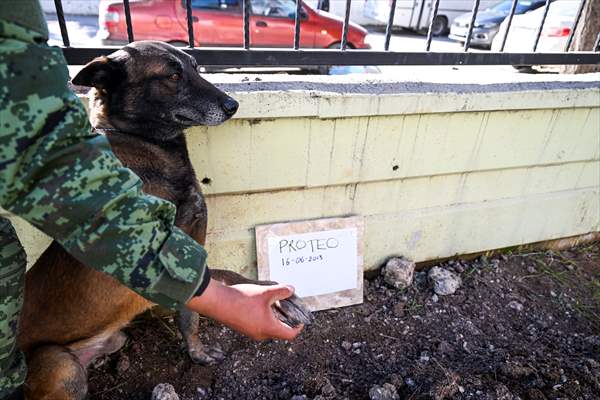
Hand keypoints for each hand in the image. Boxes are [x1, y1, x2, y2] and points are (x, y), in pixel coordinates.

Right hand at [186, 278, 303, 340]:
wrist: (217, 302)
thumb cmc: (242, 299)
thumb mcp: (265, 292)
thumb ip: (281, 291)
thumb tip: (292, 289)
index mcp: (268, 328)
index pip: (289, 334)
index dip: (298, 327)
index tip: (301, 319)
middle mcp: (260, 334)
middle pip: (279, 331)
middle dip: (285, 319)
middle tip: (287, 306)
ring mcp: (250, 332)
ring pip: (268, 328)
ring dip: (273, 317)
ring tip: (273, 302)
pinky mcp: (242, 327)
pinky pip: (258, 325)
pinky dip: (263, 317)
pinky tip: (260, 303)